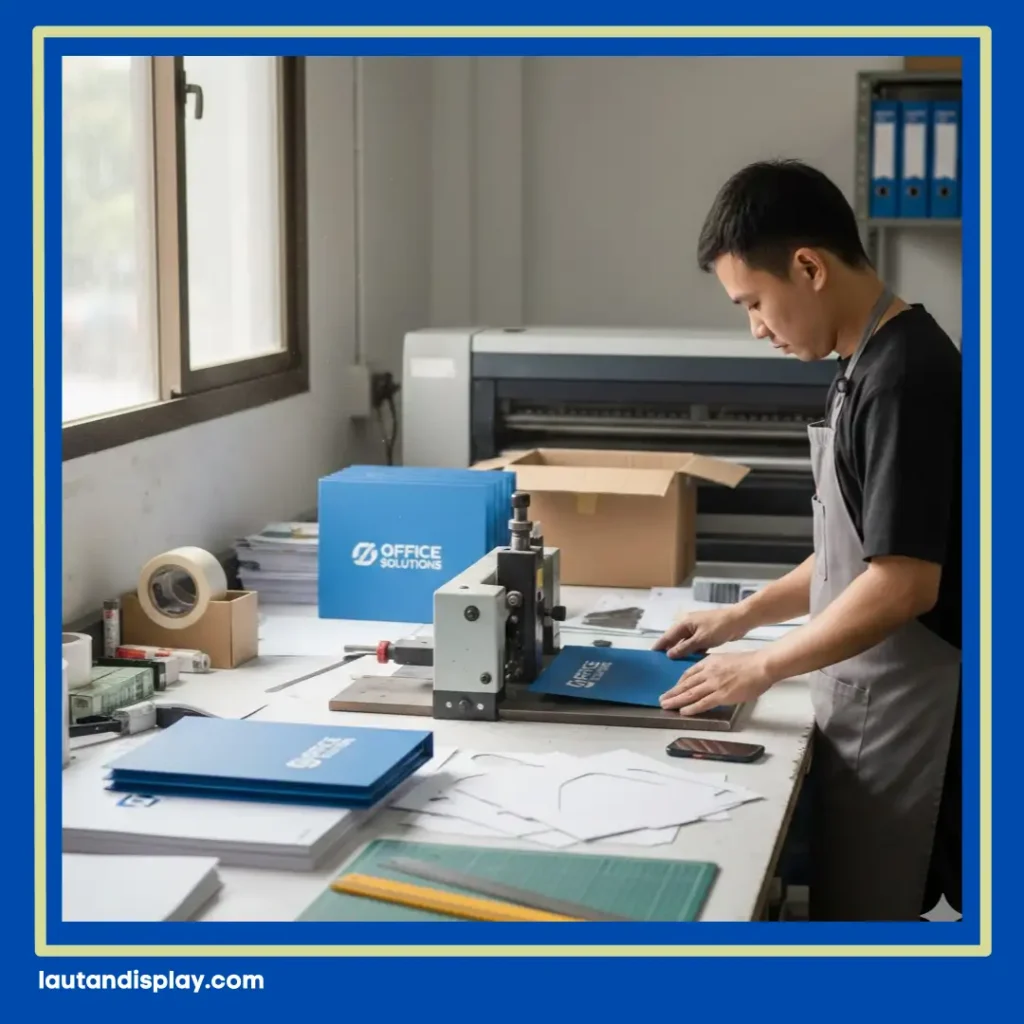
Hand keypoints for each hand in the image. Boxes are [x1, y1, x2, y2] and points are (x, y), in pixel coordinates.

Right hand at [652, 608, 747, 658]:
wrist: (739, 620)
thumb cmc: (718, 627)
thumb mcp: (701, 639)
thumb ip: (684, 648)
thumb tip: (669, 654)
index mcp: (684, 623)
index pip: (668, 636)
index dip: (660, 645)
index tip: (651, 655)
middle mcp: (688, 625)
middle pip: (675, 639)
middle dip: (669, 650)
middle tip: (661, 664)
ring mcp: (697, 630)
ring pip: (685, 643)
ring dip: (682, 652)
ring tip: (674, 666)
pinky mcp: (705, 634)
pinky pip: (694, 644)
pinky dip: (692, 652)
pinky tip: (690, 662)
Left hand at [659, 651, 774, 715]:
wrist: (760, 666)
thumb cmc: (748, 663)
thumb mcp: (725, 659)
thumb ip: (714, 666)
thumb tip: (709, 674)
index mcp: (709, 663)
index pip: (688, 673)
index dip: (679, 682)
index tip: (674, 688)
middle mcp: (708, 673)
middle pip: (685, 684)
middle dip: (672, 692)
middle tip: (662, 699)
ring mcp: (713, 684)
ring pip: (690, 694)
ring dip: (676, 701)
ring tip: (666, 705)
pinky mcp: (721, 695)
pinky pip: (703, 703)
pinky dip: (691, 708)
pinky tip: (683, 711)